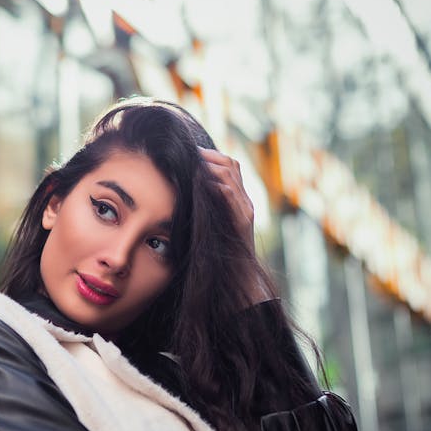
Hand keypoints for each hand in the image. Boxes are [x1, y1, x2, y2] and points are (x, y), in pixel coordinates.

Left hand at [198, 147, 272, 303]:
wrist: (240, 278)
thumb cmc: (220, 255)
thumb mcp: (210, 227)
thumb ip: (204, 210)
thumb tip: (183, 197)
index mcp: (238, 200)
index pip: (229, 165)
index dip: (211, 156)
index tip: (191, 153)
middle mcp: (244, 201)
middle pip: (231, 164)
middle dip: (210, 156)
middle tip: (190, 153)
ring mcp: (246, 210)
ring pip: (232, 175)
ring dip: (211, 165)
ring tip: (193, 162)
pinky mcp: (243, 221)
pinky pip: (232, 196)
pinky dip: (217, 185)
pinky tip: (202, 181)